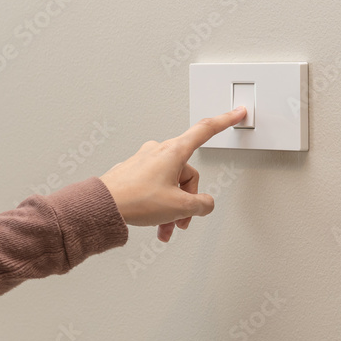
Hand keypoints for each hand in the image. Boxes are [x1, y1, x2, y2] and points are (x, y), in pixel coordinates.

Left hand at [99, 106, 246, 242]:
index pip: (205, 130)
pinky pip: (154, 189)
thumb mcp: (179, 206)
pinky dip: (158, 206)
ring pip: (170, 185)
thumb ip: (202, 204)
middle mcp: (158, 152)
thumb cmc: (135, 199)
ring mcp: (144, 162)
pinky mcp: (133, 173)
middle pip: (187, 174)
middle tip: (182, 219)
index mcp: (174, 151)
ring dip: (172, 209)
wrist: (103, 206)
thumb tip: (205, 204)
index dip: (225, 121)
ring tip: (167, 228)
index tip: (237, 113)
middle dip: (187, 200)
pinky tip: (155, 224)